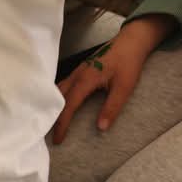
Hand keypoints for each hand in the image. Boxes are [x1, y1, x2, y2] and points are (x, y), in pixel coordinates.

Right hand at [51, 15, 169, 142]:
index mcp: (86, 79)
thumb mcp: (124, 87)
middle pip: (59, 97)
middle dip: (53, 117)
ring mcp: (78, 70)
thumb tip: (101, 128)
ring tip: (51, 121)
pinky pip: (64, 84)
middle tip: (49, 135)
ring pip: (59, 89)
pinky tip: (59, 103)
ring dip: (54, 105)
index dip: (62, 123)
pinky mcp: (82, 69)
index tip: (58, 140)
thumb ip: (112, 108)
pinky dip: (58, 96)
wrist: (131, 41)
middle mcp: (78, 74)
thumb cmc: (129, 63)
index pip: (69, 105)